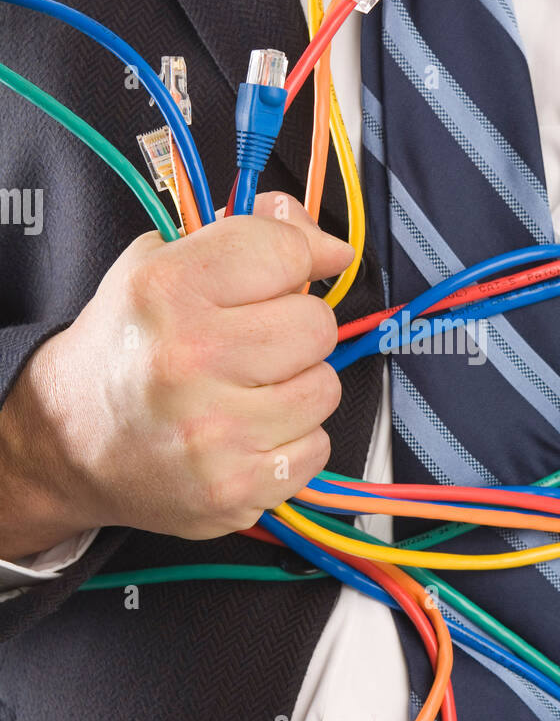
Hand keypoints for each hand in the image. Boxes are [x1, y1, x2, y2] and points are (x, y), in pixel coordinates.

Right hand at [0, 192, 352, 554]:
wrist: (71, 441)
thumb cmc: (126, 349)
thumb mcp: (160, 263)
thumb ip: (246, 232)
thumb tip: (326, 242)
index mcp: (167, 290)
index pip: (286, 252)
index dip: (298, 258)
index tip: (288, 271)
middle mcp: (188, 359)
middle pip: (317, 325)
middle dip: (296, 327)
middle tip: (258, 340)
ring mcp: (213, 431)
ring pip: (325, 388)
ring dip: (298, 386)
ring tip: (250, 388)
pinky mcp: (233, 487)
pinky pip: (317, 448)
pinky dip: (294, 441)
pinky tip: (250, 431)